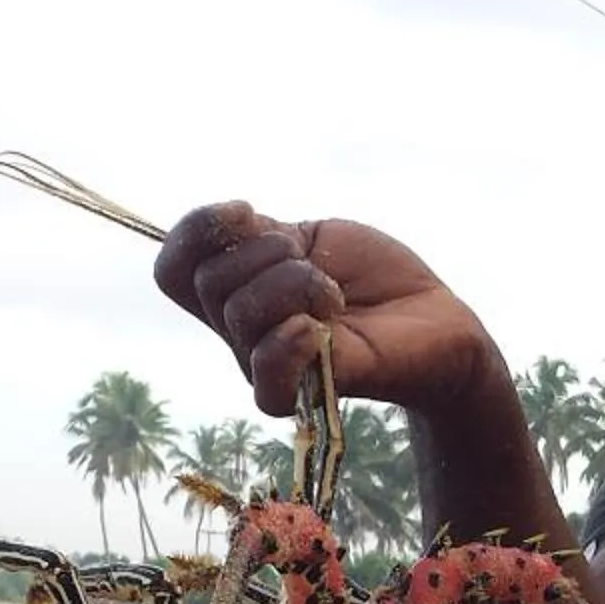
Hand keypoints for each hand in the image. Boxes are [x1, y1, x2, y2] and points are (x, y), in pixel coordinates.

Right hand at [152, 202, 513, 423]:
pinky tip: (326, 325)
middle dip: (264, 251)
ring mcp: (268, 363)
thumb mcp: (310, 237)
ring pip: (239, 312)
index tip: (248, 212)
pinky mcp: (305, 391)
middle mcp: (240, 333)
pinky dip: (293, 336)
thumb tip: (228, 221)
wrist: (433, 318)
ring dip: (295, 283)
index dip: (195, 232)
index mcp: (235, 290)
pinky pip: (268, 368)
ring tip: (334, 293)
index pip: (171, 270)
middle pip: (208, 283)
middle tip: (311, 261)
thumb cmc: (372, 277)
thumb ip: (257, 236)